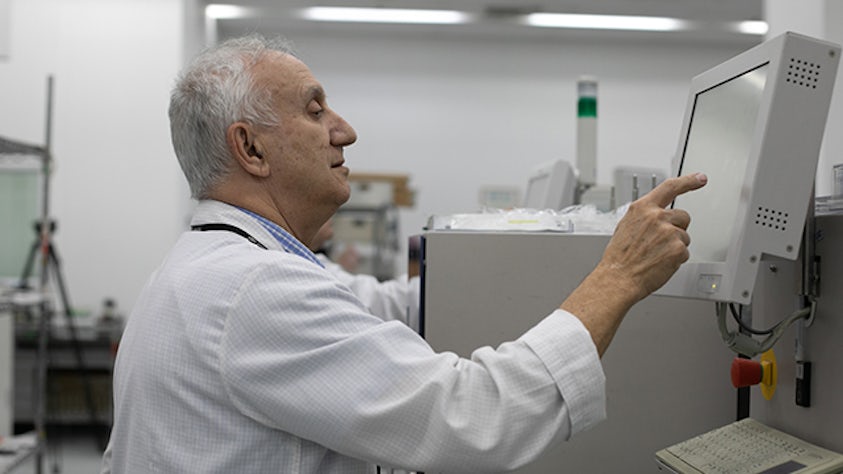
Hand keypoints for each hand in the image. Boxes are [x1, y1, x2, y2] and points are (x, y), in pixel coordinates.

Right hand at [599, 172, 707, 301]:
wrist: (618, 278)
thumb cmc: (620, 257)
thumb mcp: (626, 226)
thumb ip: (645, 217)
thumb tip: (658, 214)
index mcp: (642, 208)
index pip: (670, 187)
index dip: (688, 181)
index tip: (700, 178)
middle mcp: (657, 217)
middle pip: (683, 216)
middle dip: (677, 228)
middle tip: (661, 242)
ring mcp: (669, 232)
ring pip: (684, 236)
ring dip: (675, 246)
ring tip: (655, 255)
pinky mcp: (678, 249)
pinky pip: (685, 252)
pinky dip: (675, 259)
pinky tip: (660, 263)